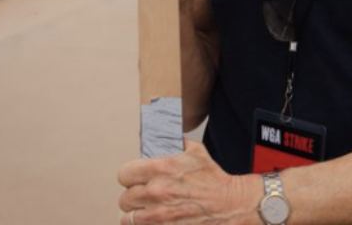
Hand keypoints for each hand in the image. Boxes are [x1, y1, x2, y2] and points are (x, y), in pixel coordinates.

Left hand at [118, 140, 255, 224]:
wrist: (228, 204)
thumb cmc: (211, 177)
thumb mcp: (194, 150)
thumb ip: (172, 142)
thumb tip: (155, 135)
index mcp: (161, 168)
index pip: (124, 174)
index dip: (129, 176)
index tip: (135, 178)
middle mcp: (156, 192)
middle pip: (124, 198)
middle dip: (133, 195)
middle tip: (144, 194)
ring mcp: (159, 215)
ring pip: (128, 218)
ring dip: (136, 213)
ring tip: (145, 209)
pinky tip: (152, 219)